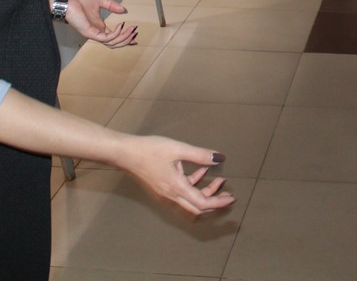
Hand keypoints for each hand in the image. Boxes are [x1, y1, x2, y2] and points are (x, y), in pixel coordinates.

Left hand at [62, 0, 137, 47]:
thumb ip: (112, 5)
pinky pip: (105, 38)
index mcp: (99, 27)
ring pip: (112, 43)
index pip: (114, 37)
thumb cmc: (79, 0)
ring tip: (131, 29)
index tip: (135, 35)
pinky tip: (121, 26)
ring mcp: (93, 34)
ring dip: (123, 37)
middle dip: (126, 40)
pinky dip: (115, 33)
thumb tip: (124, 10)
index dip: (125, 37)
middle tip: (135, 33)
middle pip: (114, 43)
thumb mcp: (100, 0)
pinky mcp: (90, 33)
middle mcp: (97, 33)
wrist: (68, 0)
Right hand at [119, 135, 234, 215]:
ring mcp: (165, 193)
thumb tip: (219, 158)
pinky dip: (193, 185)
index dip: (218, 202)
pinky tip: (200, 171)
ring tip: (217, 180)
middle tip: (228, 195)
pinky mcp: (161, 188)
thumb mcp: (177, 149)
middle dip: (214, 202)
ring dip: (204, 193)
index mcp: (176, 188)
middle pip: (197, 207)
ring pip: (190, 200)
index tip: (231, 198)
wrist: (125, 153)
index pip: (202, 203)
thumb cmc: (150, 150)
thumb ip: (199, 155)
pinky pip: (182, 192)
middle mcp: (171, 195)